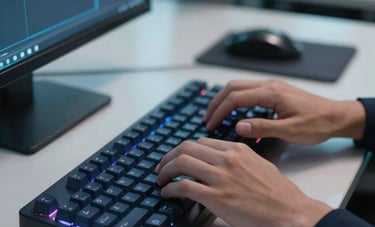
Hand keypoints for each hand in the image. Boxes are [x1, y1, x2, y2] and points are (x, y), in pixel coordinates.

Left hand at [155, 138, 331, 226]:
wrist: (291, 213)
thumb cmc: (278, 193)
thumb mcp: (258, 165)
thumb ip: (238, 159)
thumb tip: (220, 162)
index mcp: (237, 149)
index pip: (200, 142)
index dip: (184, 149)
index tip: (178, 157)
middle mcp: (227, 159)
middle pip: (186, 148)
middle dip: (169, 157)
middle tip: (162, 166)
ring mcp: (221, 177)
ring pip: (181, 163)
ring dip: (165, 170)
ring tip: (160, 179)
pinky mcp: (216, 197)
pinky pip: (183, 186)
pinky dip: (170, 188)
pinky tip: (167, 193)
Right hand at [203, 80, 365, 144]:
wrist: (335, 116)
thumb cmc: (317, 123)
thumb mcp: (291, 130)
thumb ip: (263, 127)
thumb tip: (238, 126)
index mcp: (271, 93)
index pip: (236, 97)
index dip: (220, 111)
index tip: (210, 124)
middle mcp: (269, 85)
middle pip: (233, 87)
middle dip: (216, 102)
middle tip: (207, 119)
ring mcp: (271, 86)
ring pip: (239, 86)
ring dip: (224, 99)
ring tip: (215, 115)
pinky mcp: (273, 91)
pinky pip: (247, 90)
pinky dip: (234, 99)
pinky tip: (232, 111)